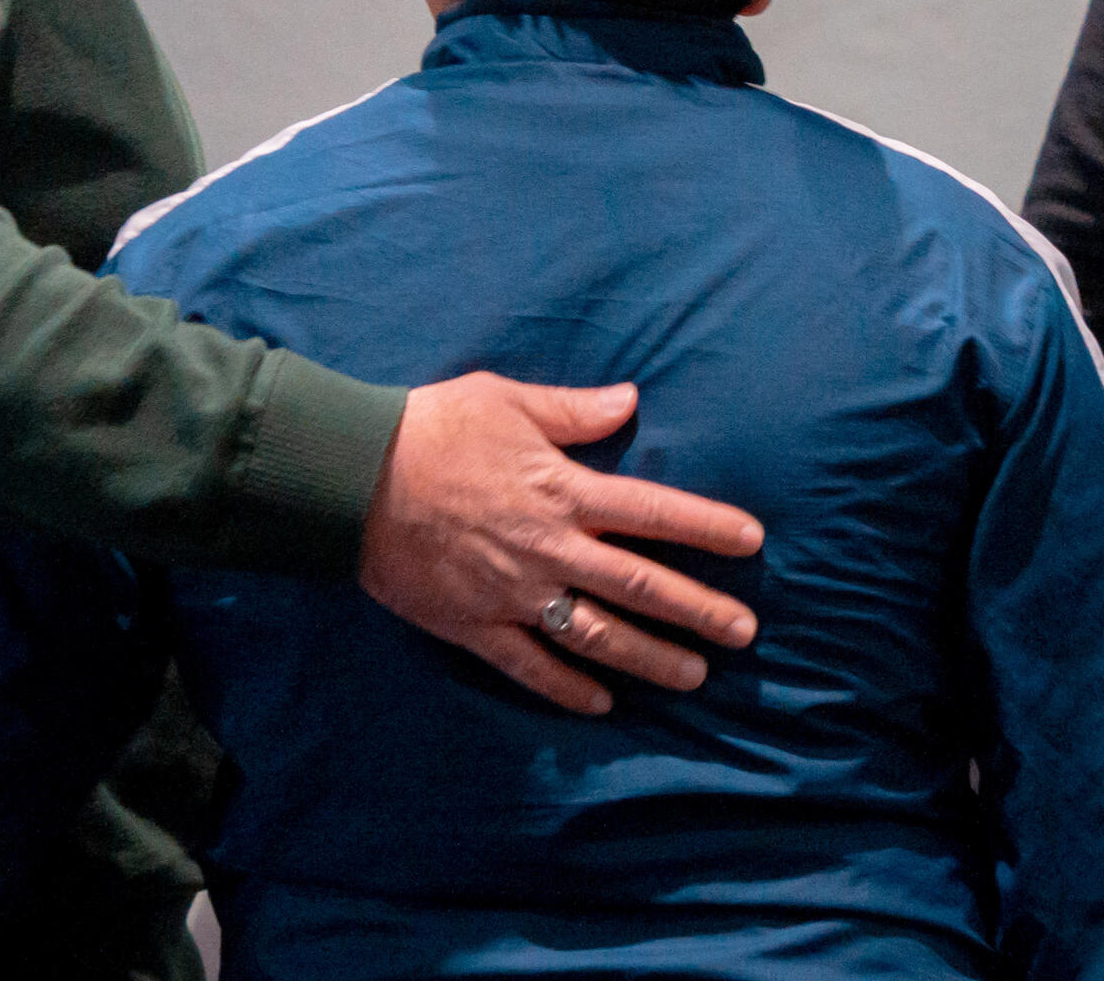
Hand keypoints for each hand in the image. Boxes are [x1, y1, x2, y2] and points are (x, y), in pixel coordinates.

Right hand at [356, 372, 763, 713]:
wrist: (352, 479)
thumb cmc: (433, 428)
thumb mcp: (508, 400)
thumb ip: (574, 410)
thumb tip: (630, 400)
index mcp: (564, 490)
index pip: (654, 511)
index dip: (707, 527)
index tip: (751, 542)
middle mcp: (551, 548)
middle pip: (640, 585)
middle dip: (699, 611)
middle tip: (745, 634)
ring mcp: (515, 594)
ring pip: (597, 635)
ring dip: (649, 658)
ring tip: (693, 676)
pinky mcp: (475, 626)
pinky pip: (531, 667)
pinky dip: (568, 688)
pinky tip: (603, 703)